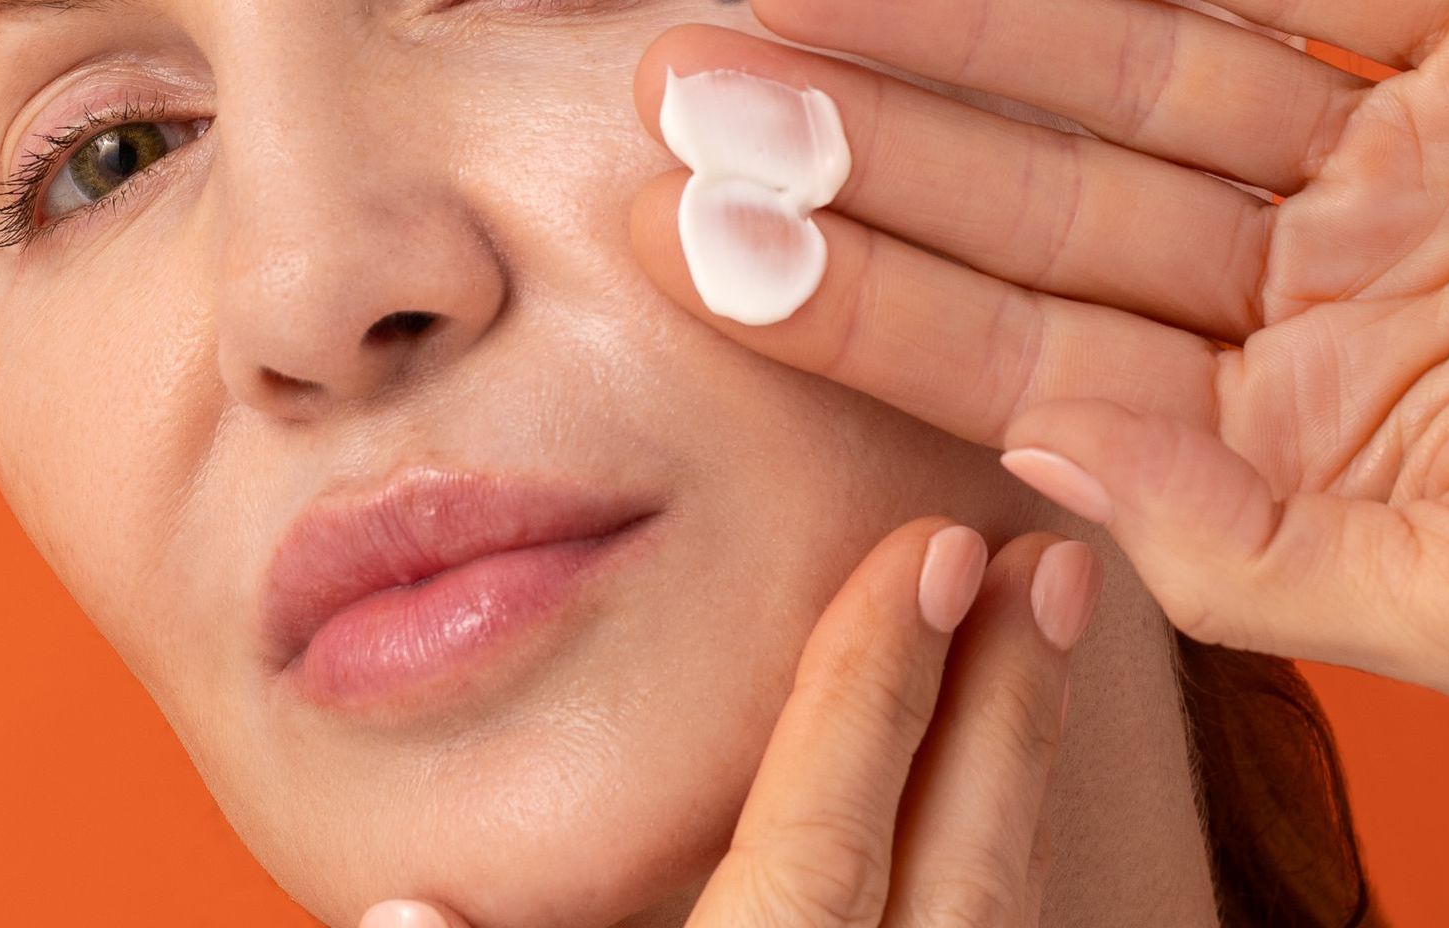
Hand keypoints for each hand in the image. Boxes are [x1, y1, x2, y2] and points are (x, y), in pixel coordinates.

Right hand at [359, 518, 1100, 926]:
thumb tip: (396, 904)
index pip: (816, 862)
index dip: (873, 704)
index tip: (932, 556)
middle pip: (956, 887)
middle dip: (1003, 716)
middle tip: (1050, 560)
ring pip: (1000, 919)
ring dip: (1024, 768)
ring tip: (1052, 628)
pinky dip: (1010, 848)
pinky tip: (1011, 769)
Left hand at [625, 0, 1448, 709]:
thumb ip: (1239, 552)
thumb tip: (1035, 456)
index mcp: (1283, 425)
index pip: (1021, 348)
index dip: (858, 293)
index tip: (705, 241)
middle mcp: (1309, 279)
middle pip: (1043, 196)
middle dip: (868, 139)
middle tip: (694, 82)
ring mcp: (1389, 144)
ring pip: (1136, 69)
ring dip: (968, 21)